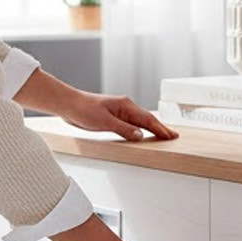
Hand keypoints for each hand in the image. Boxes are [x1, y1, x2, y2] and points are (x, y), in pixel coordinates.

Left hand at [60, 89, 176, 141]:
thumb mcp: (104, 122)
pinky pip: (131, 124)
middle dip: (160, 128)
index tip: (170, 136)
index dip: (160, 129)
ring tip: (163, 135)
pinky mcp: (112, 117)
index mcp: (125, 105)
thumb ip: (123, 129)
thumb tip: (140, 136)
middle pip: (146, 120)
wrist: (68, 104)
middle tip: (173, 136)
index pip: (147, 120)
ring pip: (139, 122)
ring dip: (151, 129)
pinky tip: (142, 134)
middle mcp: (125, 107)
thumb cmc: (83, 109)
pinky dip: (140, 129)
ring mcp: (119, 112)